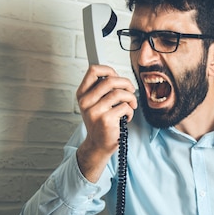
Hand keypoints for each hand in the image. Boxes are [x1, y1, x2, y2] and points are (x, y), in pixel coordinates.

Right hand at [75, 65, 136, 181]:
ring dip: (131, 98)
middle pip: (109, 80)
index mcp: (82, 94)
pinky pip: (125, 107)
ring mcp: (95, 111)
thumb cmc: (100, 122)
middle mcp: (85, 102)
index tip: (117, 76)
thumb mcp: (95, 104)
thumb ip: (102, 90)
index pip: (93, 70)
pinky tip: (127, 117)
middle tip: (131, 90)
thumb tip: (118, 77)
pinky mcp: (106, 120)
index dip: (109, 70)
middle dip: (126, 83)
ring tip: (131, 105)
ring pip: (119, 93)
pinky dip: (130, 111)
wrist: (98, 144)